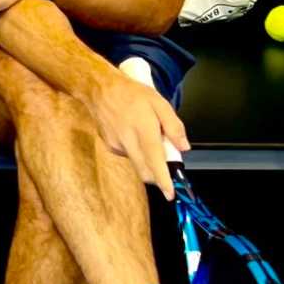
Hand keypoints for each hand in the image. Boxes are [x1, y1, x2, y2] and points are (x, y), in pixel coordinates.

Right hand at [84, 71, 190, 199]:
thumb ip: (173, 126)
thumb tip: (183, 147)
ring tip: (147, 134)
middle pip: (145, 171)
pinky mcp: (109, 146)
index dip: (163, 180)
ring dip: (148, 158)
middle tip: (168, 167)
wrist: (99, 89)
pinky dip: (136, 150)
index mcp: (143, 130)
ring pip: (138, 162)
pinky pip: (129, 154)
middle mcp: (128, 142)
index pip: (155, 161)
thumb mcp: (159, 103)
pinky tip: (133, 132)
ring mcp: (116, 145)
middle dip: (158, 177)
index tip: (171, 194)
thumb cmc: (131, 93)